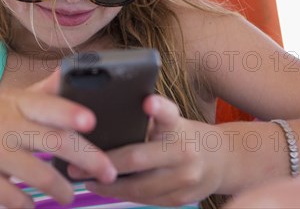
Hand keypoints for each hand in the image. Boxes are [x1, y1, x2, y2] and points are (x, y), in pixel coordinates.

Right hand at [0, 68, 116, 208]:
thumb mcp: (6, 97)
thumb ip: (41, 91)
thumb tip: (70, 73)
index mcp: (16, 102)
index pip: (49, 105)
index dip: (70, 112)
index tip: (93, 122)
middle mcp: (6, 123)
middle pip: (54, 142)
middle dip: (88, 159)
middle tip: (109, 174)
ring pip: (38, 174)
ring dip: (63, 189)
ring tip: (72, 197)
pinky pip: (11, 197)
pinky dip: (28, 205)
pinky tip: (34, 207)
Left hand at [67, 95, 225, 206]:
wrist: (223, 160)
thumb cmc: (183, 135)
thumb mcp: (171, 121)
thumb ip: (147, 120)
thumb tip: (102, 119)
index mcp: (178, 126)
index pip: (169, 113)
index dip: (158, 107)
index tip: (147, 101)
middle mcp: (184, 151)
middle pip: (139, 159)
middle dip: (104, 163)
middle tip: (76, 165)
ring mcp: (186, 178)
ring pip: (139, 188)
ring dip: (108, 186)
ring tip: (85, 180)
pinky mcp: (182, 199)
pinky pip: (146, 200)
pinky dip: (123, 195)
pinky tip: (105, 188)